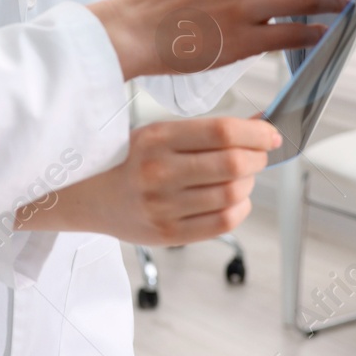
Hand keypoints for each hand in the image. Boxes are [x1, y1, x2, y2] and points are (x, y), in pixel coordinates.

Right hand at [16, 115, 281, 243]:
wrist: (84, 195)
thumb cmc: (126, 159)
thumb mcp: (158, 131)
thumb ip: (207, 130)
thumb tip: (259, 123)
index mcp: (156, 138)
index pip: (222, 132)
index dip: (257, 132)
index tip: (271, 133)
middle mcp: (159, 172)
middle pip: (233, 165)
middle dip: (258, 158)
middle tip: (259, 154)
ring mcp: (163, 206)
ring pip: (232, 194)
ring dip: (249, 184)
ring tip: (241, 177)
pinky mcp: (167, 233)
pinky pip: (223, 223)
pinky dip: (239, 208)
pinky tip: (233, 199)